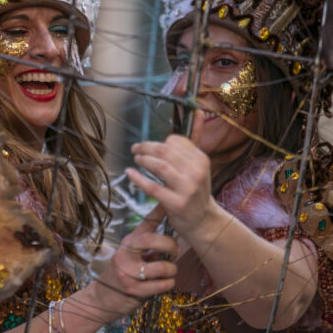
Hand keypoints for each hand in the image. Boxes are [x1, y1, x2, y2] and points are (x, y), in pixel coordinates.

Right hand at [89, 205, 177, 315]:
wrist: (102, 298)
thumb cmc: (122, 274)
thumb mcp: (130, 256)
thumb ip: (146, 246)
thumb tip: (172, 237)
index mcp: (127, 243)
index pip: (145, 224)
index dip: (158, 212)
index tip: (168, 205)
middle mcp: (125, 255)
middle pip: (151, 240)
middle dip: (170, 245)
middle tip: (175, 252)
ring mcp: (129, 273)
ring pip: (162, 267)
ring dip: (172, 270)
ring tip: (170, 272)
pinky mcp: (134, 290)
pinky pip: (162, 285)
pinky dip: (169, 283)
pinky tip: (165, 283)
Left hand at [126, 112, 218, 237]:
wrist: (202, 220)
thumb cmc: (195, 189)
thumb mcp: (198, 165)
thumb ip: (194, 139)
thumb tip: (199, 111)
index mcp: (201, 160)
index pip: (175, 141)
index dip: (160, 142)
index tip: (150, 146)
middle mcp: (196, 172)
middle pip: (165, 151)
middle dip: (146, 148)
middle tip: (135, 149)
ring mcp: (187, 189)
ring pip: (159, 167)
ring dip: (143, 160)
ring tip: (136, 159)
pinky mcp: (176, 203)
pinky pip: (152, 187)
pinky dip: (138, 178)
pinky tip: (130, 173)